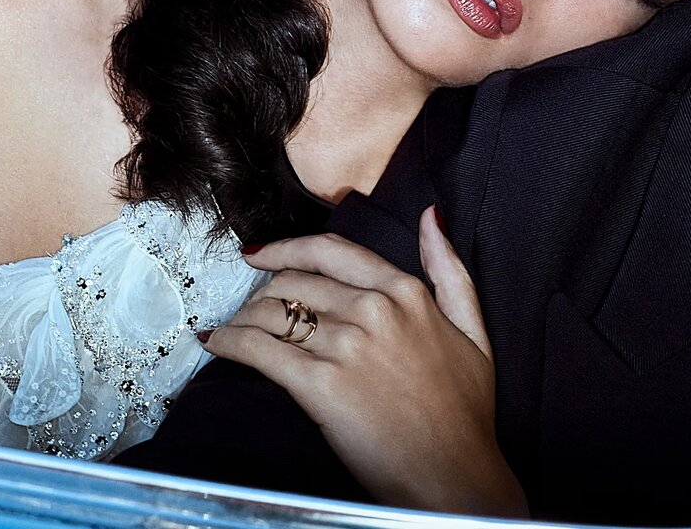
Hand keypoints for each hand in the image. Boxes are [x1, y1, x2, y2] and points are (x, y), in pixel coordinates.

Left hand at [201, 207, 527, 517]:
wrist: (454, 474)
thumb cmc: (464, 412)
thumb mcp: (473, 329)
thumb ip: (449, 269)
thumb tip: (431, 216)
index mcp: (405, 293)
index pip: (331, 252)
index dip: (286, 249)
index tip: (260, 254)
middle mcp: (373, 310)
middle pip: (293, 282)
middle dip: (265, 294)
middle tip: (252, 311)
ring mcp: (345, 346)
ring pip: (272, 311)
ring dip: (245, 318)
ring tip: (235, 331)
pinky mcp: (319, 385)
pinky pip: (259, 349)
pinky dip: (230, 343)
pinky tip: (217, 344)